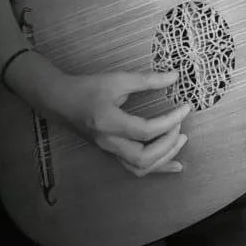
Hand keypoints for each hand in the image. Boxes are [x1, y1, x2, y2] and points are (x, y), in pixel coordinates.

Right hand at [48, 68, 191, 176]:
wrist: (60, 101)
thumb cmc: (87, 88)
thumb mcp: (117, 80)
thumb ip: (147, 80)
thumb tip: (175, 77)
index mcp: (108, 122)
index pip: (146, 130)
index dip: (170, 121)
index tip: (185, 108)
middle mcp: (108, 142)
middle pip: (143, 157)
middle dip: (168, 144)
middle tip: (180, 126)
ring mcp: (109, 150)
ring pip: (139, 168)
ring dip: (164, 158)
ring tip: (180, 141)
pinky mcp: (111, 152)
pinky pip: (134, 167)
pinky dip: (156, 167)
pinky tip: (174, 164)